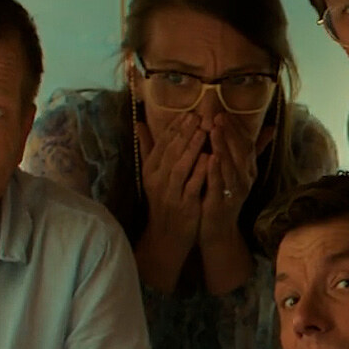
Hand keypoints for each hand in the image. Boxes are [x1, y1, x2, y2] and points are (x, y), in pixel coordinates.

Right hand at [137, 110, 208, 247]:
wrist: (166, 235)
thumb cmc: (164, 200)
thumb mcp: (153, 175)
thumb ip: (148, 149)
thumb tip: (139, 124)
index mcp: (150, 170)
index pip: (162, 144)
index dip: (175, 128)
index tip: (188, 113)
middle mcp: (157, 180)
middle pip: (170, 152)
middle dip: (184, 133)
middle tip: (197, 116)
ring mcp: (170, 193)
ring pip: (180, 167)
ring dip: (191, 148)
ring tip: (203, 132)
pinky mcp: (184, 206)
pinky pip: (192, 186)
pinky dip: (200, 171)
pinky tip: (210, 158)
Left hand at [198, 114, 270, 240]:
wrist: (218, 229)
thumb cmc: (225, 196)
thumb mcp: (239, 171)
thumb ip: (252, 150)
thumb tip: (271, 127)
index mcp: (248, 170)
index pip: (247, 144)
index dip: (237, 128)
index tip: (225, 112)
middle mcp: (245, 179)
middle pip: (240, 152)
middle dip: (230, 133)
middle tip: (218, 116)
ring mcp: (235, 191)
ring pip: (231, 166)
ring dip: (223, 147)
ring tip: (214, 130)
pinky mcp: (222, 203)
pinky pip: (219, 184)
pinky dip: (216, 170)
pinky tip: (210, 157)